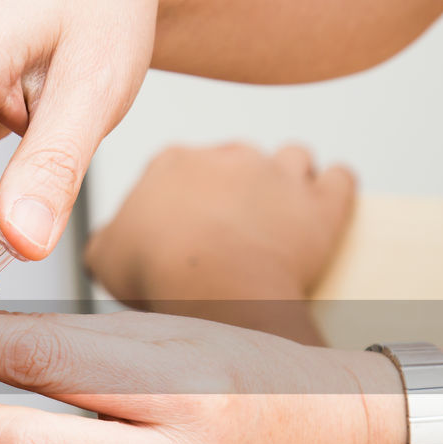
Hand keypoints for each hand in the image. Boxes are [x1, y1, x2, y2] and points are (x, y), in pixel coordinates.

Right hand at [85, 143, 355, 305]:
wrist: (215, 288)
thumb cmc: (159, 273)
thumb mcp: (103, 257)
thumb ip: (106, 240)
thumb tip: (107, 241)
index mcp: (172, 163)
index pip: (177, 169)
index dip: (180, 198)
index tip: (179, 229)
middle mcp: (228, 156)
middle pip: (234, 161)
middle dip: (232, 188)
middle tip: (224, 231)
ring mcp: (279, 174)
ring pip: (290, 157)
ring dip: (286, 179)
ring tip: (277, 214)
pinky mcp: (321, 202)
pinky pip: (339, 178)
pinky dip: (333, 188)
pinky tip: (322, 205)